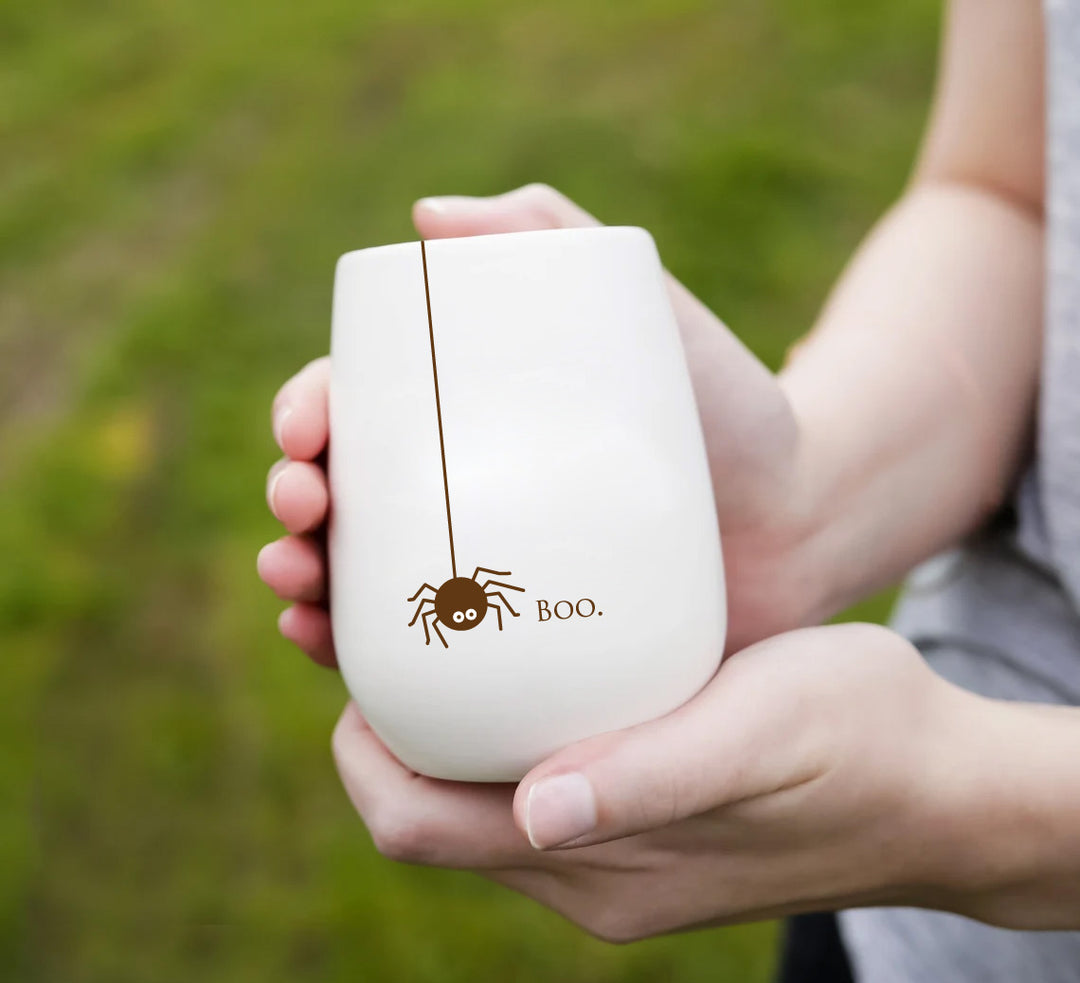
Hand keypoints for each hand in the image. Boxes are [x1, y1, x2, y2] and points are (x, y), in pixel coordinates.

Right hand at [257, 183, 828, 664]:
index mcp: (471, 412)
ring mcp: (483, 569)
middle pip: (345, 491)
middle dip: (294, 495)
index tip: (305, 430)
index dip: (310, 412)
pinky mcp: (510, 641)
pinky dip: (355, 651)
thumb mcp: (642, 301)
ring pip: (361, 576)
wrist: (796, 521)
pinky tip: (323, 645)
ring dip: (298, 576)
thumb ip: (553, 234)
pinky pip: (417, 651)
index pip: (362, 404)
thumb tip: (425, 215)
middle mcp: (461, 491)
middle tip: (302, 506)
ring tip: (292, 583)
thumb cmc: (724, 407)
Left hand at [327, 623, 1022, 939]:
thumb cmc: (859, 739)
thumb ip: (648, 780)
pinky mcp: (638, 830)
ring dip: (441, 733)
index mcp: (599, 863)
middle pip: (431, 815)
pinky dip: (500, 737)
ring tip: (446, 632)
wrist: (938, 787)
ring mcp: (612, 859)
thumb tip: (537, 814)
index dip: (363, 748)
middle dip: (385, 733)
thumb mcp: (757, 736)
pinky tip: (526, 666)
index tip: (363, 654)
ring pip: (475, 805)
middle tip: (392, 623)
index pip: (419, 825)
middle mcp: (587, 875)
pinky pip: (529, 793)